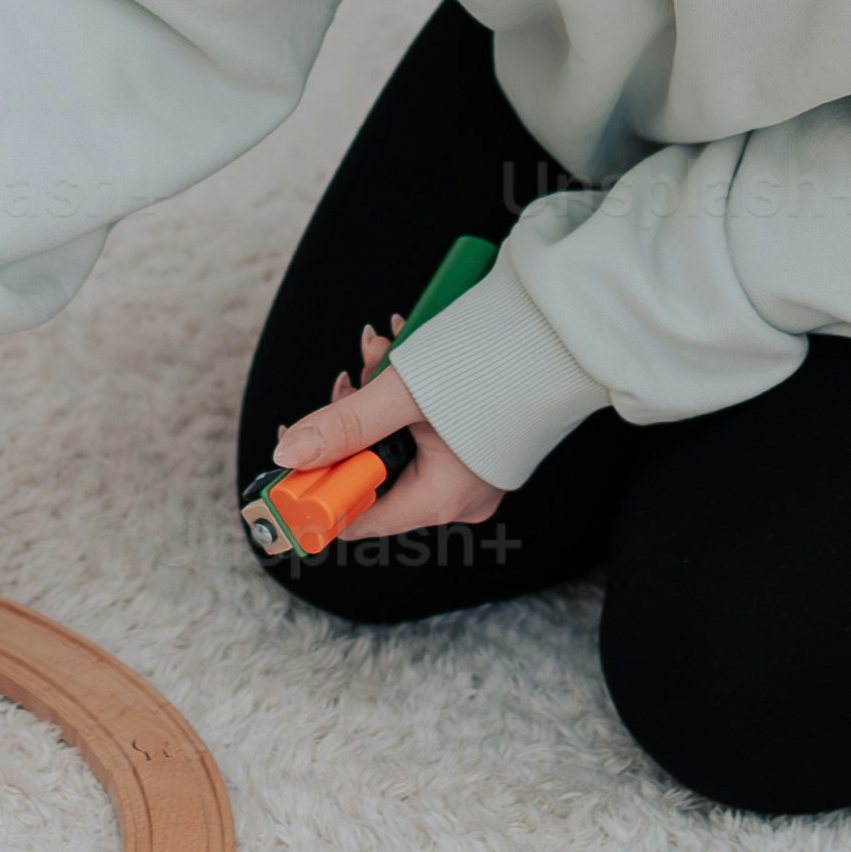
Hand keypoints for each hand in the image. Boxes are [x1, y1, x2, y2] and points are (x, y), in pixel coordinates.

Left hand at [267, 335, 502, 548]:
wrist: (563, 333)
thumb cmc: (497, 363)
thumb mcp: (405, 393)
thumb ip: (343, 424)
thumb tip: (288, 454)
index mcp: (441, 500)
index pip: (356, 518)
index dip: (318, 487)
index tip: (294, 453)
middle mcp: (456, 498)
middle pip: (372, 475)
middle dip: (351, 424)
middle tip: (351, 378)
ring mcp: (469, 474)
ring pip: (393, 445)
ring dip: (376, 398)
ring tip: (385, 350)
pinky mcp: (476, 447)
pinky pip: (420, 433)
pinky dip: (403, 397)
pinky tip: (405, 354)